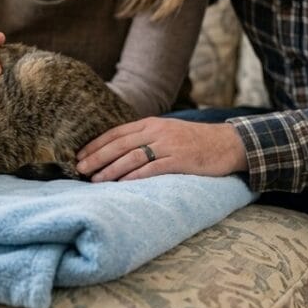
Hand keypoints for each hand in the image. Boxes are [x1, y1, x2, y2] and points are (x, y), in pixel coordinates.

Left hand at [75, 117, 247, 181]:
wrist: (227, 143)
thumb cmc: (194, 141)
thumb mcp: (166, 132)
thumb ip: (145, 138)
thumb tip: (118, 151)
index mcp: (150, 123)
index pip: (116, 133)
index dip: (96, 144)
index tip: (79, 155)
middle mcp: (156, 132)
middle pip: (120, 144)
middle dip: (97, 157)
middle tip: (80, 169)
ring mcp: (168, 145)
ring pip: (132, 157)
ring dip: (111, 169)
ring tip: (95, 180)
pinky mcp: (180, 160)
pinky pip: (152, 169)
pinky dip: (134, 176)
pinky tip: (121, 184)